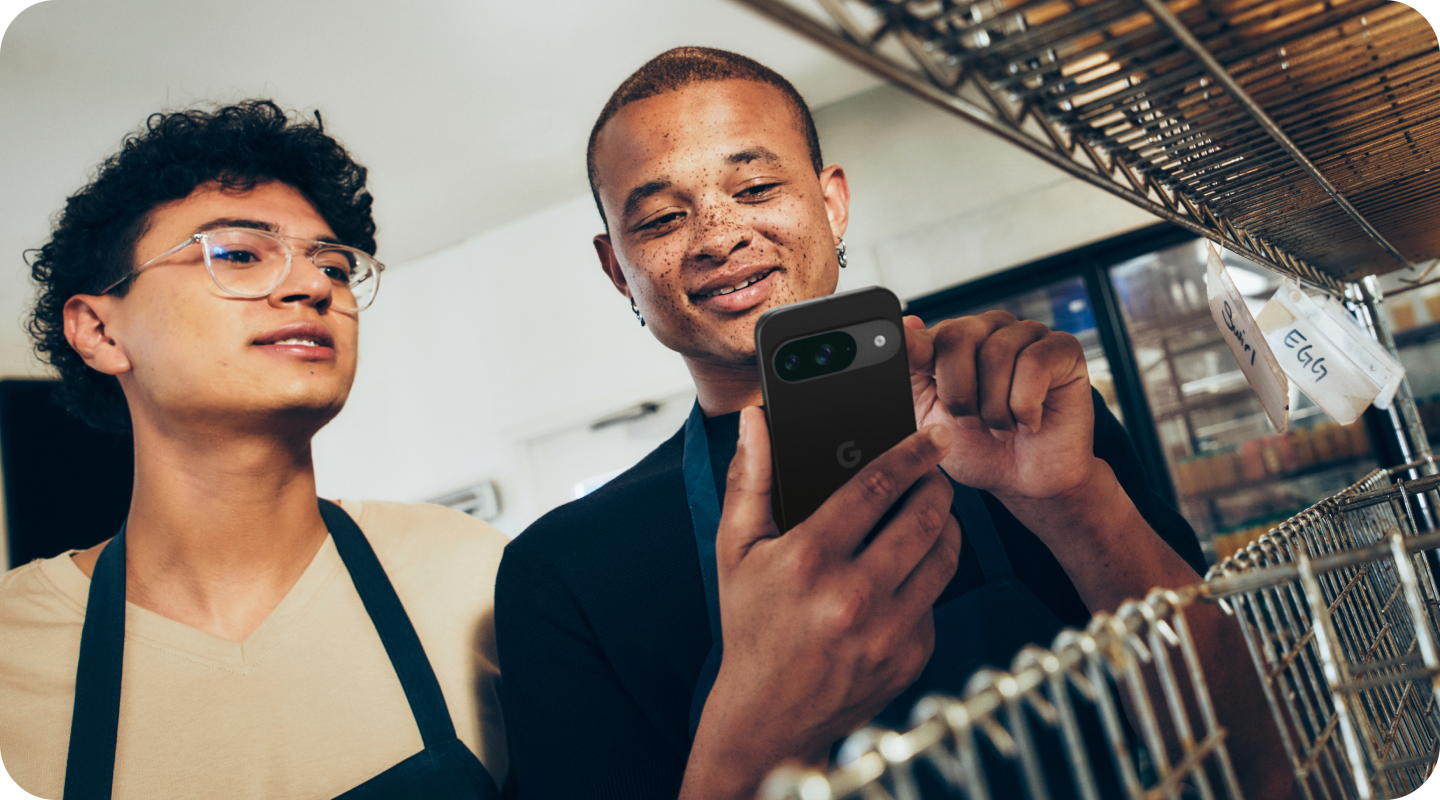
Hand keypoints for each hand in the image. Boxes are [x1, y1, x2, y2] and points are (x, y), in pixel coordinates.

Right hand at [680, 407, 960, 799]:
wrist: (768, 719)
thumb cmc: (751, 626)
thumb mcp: (736, 552)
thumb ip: (749, 480)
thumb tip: (756, 422)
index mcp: (808, 559)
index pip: (876, 487)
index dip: (910, 454)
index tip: (932, 437)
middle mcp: (852, 596)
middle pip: (923, 517)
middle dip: (937, 486)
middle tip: (935, 474)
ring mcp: (887, 631)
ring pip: (943, 556)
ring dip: (945, 525)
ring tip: (931, 513)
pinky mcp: (911, 657)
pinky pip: (937, 599)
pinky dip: (928, 577)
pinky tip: (907, 571)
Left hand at [905, 311, 1095, 504]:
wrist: (1026, 483)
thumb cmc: (979, 448)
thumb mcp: (928, 416)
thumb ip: (910, 373)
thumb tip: (906, 324)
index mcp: (954, 339)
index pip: (928, 334)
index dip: (916, 353)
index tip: (915, 369)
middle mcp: (990, 328)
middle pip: (957, 336)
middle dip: (958, 393)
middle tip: (970, 422)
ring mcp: (1028, 333)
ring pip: (996, 354)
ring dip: (994, 408)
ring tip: (1001, 427)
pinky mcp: (1063, 348)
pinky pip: (1034, 363)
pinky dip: (1025, 405)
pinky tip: (1029, 422)